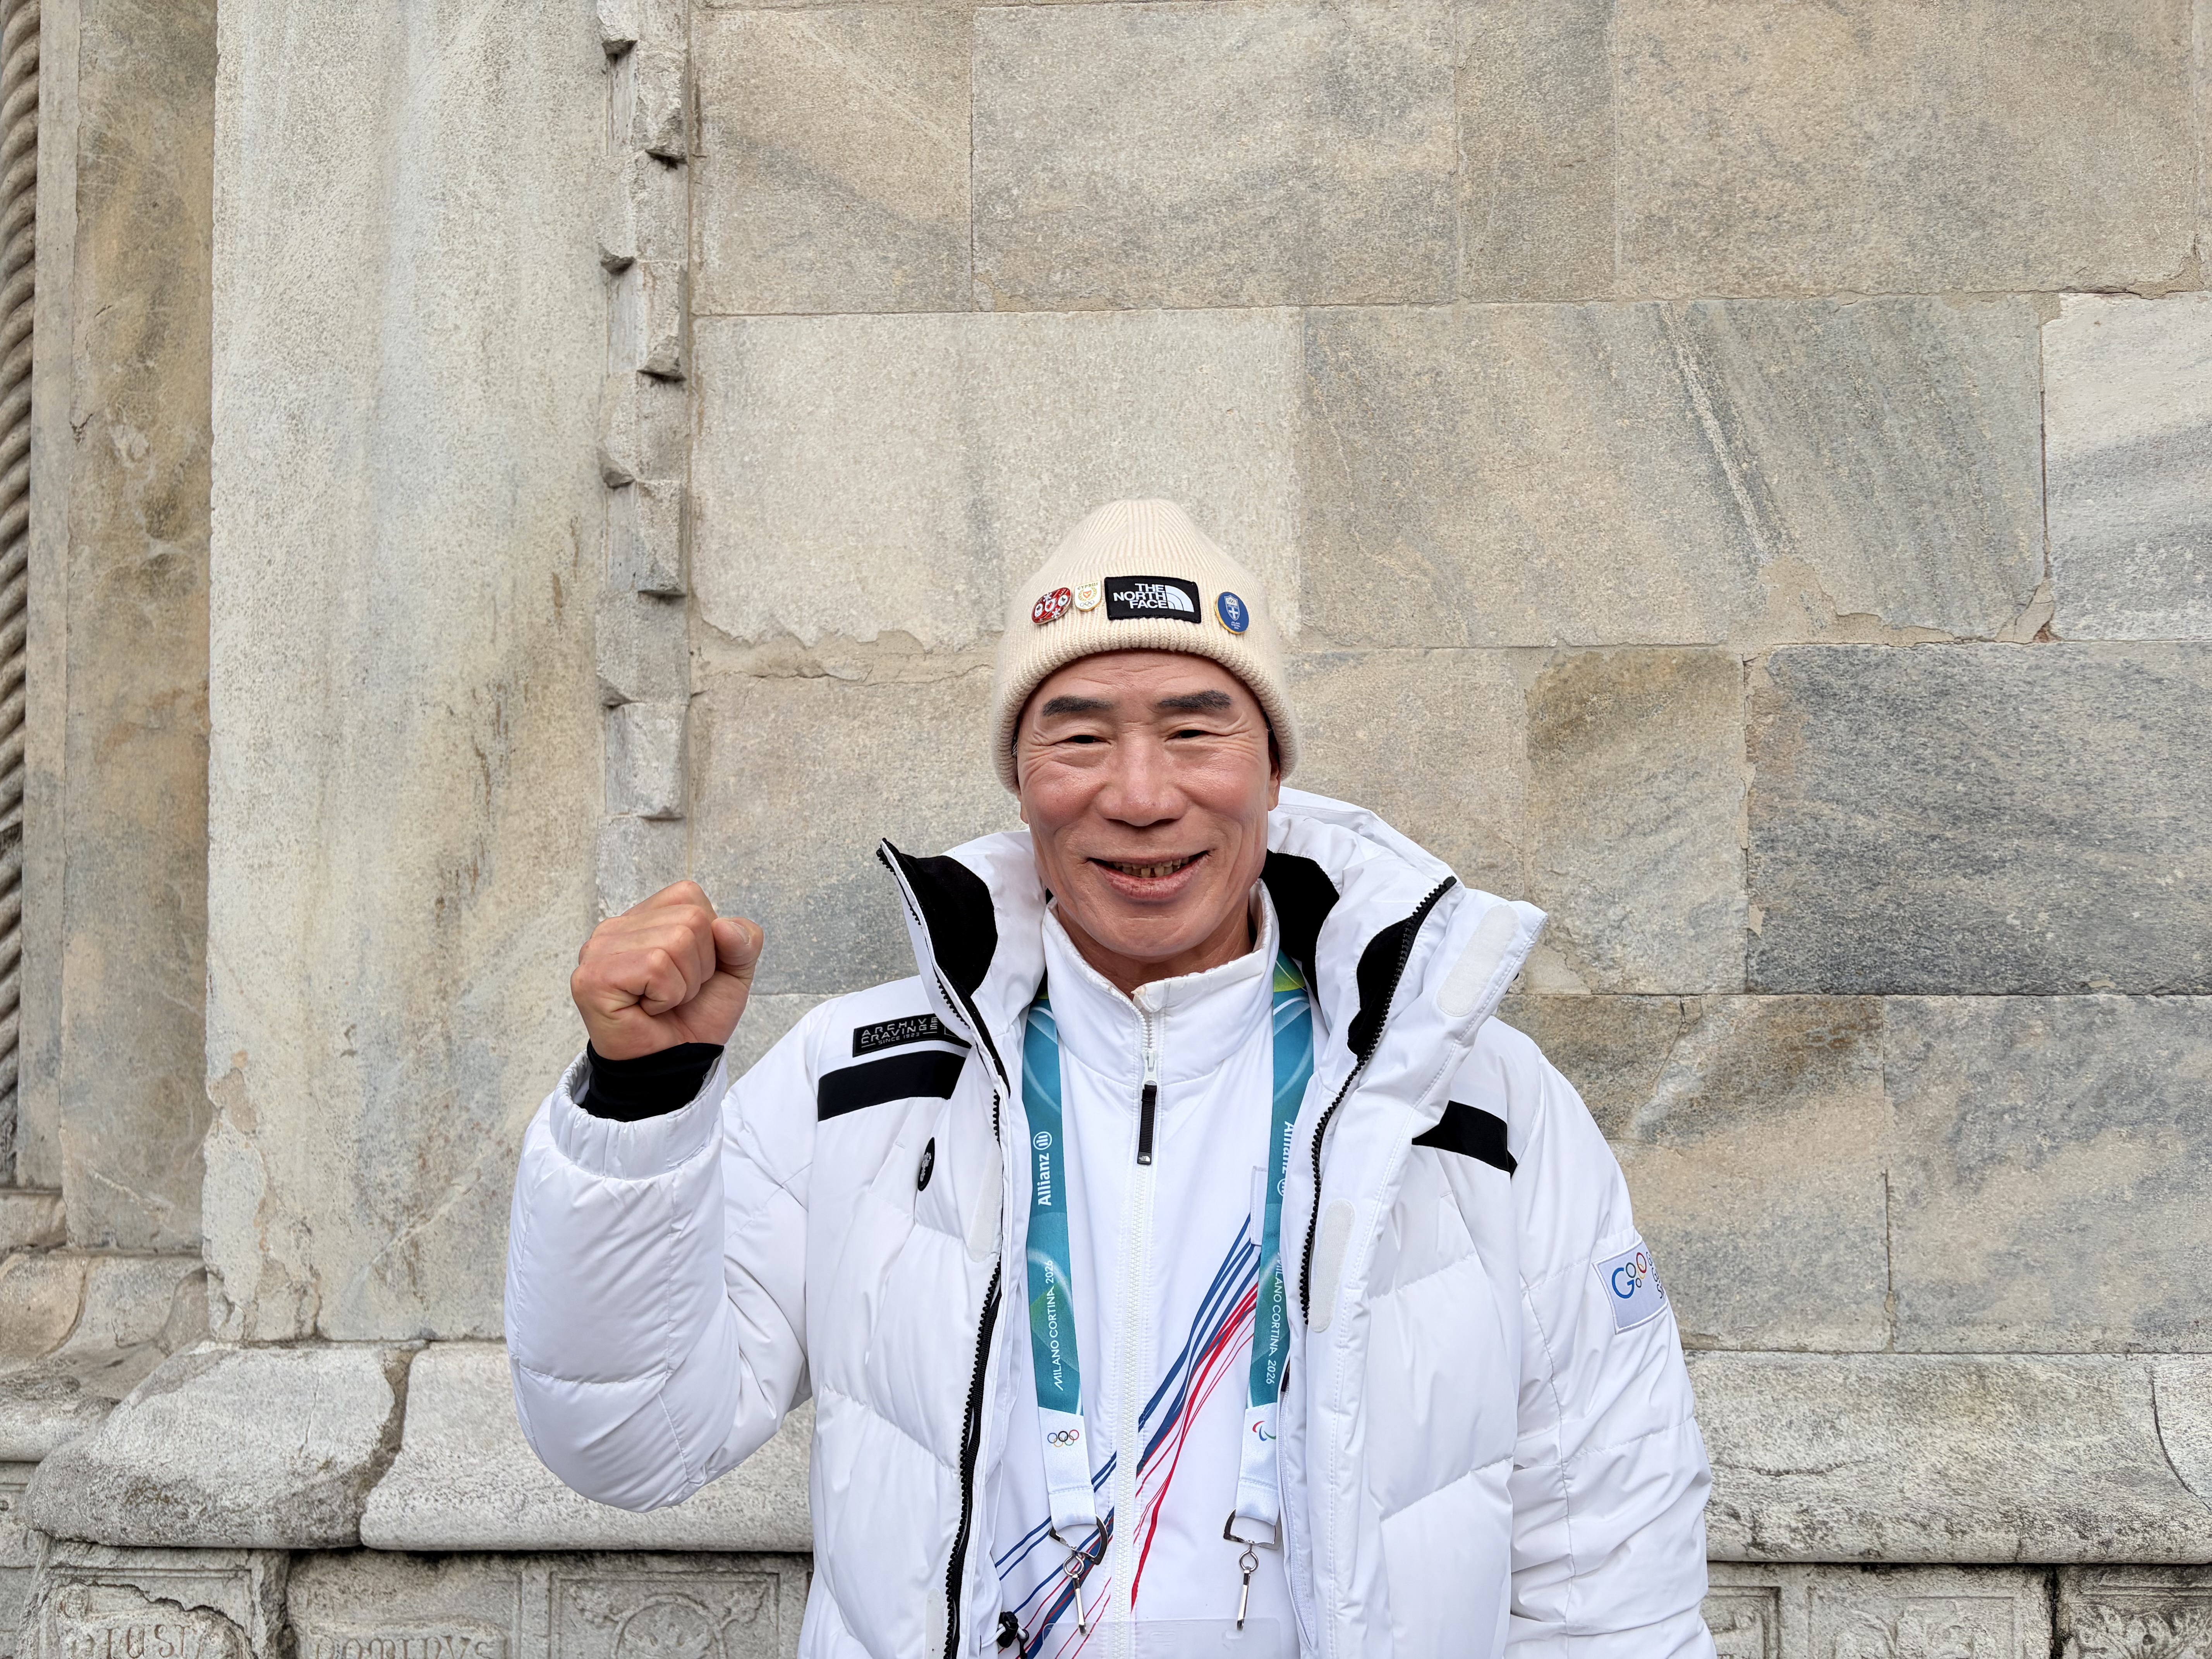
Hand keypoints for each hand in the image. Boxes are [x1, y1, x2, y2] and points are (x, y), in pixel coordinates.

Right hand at [570, 881, 764, 1059]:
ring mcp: (599, 950)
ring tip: (663, 1002)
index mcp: (643, 918)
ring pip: (675, 941)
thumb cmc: (693, 1017)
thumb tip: (725, 926)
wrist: (676, 1065)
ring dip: (684, 984)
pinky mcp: (593, 977)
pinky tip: (649, 1010)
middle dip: (700, 965)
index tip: (689, 972)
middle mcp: (615, 927)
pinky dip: (668, 996)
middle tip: (677, 993)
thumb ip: (744, 940)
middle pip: (689, 918)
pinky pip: (656, 967)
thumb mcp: (734, 972)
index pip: (689, 895)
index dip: (708, 940)